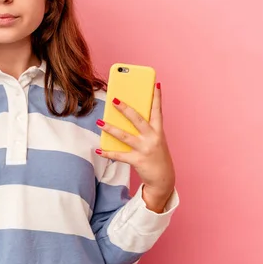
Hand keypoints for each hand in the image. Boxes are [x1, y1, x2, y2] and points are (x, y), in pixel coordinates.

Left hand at [96, 83, 175, 212]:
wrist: (164, 179)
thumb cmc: (156, 154)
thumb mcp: (154, 139)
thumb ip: (143, 128)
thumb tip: (126, 115)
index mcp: (158, 130)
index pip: (157, 110)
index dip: (157, 97)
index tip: (155, 84)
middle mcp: (153, 138)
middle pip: (138, 119)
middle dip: (125, 109)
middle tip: (114, 99)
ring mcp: (145, 149)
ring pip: (125, 136)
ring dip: (111, 128)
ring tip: (99, 122)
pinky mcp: (138, 161)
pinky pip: (120, 155)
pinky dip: (108, 153)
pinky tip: (98, 150)